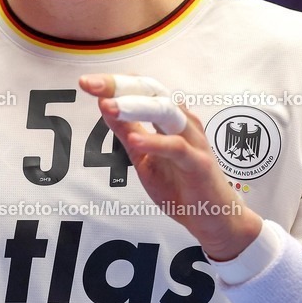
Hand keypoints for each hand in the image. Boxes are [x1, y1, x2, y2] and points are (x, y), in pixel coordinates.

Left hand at [79, 74, 261, 260]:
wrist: (215, 219)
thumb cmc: (182, 185)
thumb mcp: (143, 158)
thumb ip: (127, 132)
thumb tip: (104, 105)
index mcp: (169, 117)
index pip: (141, 89)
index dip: (114, 83)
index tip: (86, 82)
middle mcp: (182, 121)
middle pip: (151, 91)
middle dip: (119, 86)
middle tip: (89, 84)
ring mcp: (193, 140)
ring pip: (164, 112)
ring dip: (134, 107)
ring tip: (107, 106)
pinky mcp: (199, 163)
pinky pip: (176, 147)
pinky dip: (154, 142)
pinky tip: (135, 141)